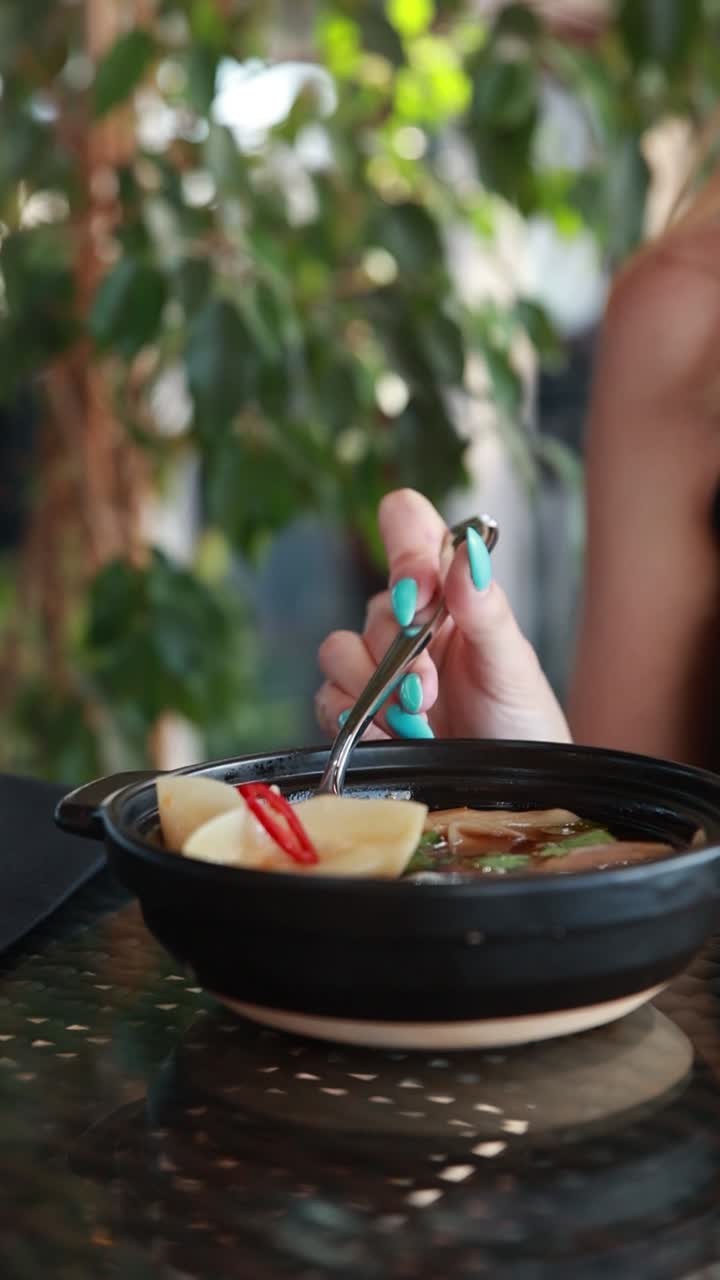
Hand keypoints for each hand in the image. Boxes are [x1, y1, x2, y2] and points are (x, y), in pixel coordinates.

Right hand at [315, 489, 570, 742]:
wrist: (509, 790)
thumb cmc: (522, 722)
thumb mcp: (513, 664)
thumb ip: (486, 606)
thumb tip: (467, 549)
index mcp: (449, 590)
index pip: (407, 525)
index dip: (405, 548)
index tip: (419, 594)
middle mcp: (409, 622)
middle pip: (374, 606)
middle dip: (402, 652)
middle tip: (432, 690)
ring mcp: (380, 667)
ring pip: (339, 650)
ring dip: (377, 688)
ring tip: (420, 720)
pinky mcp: (358, 712)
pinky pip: (328, 699)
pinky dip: (356, 720)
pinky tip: (394, 736)